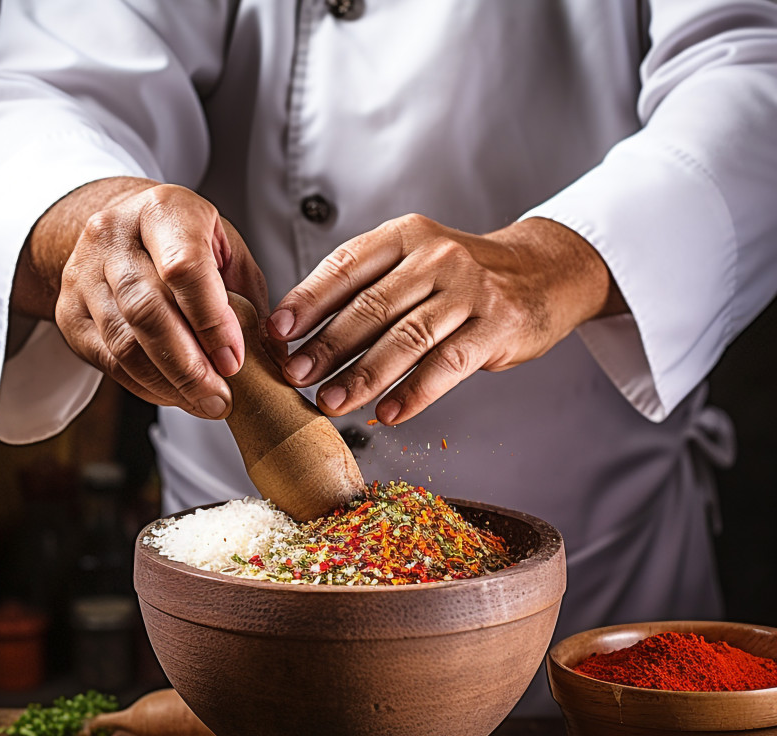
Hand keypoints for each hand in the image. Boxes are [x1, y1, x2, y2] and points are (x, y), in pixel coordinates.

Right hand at [14, 177, 266, 418]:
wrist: (120, 227)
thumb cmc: (184, 242)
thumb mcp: (226, 250)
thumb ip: (247, 296)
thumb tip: (273, 354)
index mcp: (162, 210)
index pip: (184, 268)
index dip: (211, 321)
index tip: (234, 361)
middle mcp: (114, 234)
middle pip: (147, 311)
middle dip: (189, 366)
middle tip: (220, 399)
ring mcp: (83, 272)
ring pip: (123, 342)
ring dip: (168, 383)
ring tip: (203, 403)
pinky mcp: (68, 310)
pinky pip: (107, 360)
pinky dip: (145, 386)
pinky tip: (174, 395)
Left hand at [268, 215, 623, 423]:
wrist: (543, 272)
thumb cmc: (461, 277)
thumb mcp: (414, 261)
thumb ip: (367, 289)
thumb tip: (300, 334)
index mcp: (405, 237)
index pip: (346, 266)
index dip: (308, 299)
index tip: (276, 330)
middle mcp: (436, 257)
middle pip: (371, 306)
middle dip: (327, 345)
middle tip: (295, 376)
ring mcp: (469, 292)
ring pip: (406, 338)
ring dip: (363, 375)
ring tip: (331, 403)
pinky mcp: (497, 327)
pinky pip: (448, 365)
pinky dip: (415, 393)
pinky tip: (389, 414)